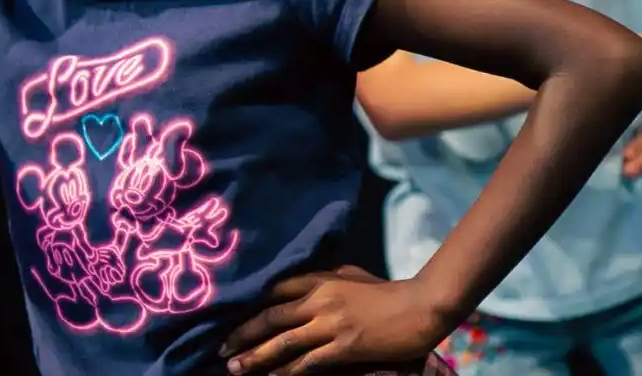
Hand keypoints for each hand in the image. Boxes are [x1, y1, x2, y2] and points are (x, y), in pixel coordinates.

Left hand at [220, 266, 453, 374]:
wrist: (419, 308)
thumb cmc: (387, 292)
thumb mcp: (352, 275)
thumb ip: (325, 278)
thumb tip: (301, 281)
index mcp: (321, 280)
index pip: (275, 289)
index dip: (250, 304)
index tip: (229, 316)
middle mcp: (320, 300)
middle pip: (271, 317)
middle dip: (243, 335)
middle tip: (222, 349)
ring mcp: (331, 324)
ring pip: (283, 342)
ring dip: (256, 357)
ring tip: (235, 368)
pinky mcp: (344, 347)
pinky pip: (308, 362)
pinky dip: (287, 372)